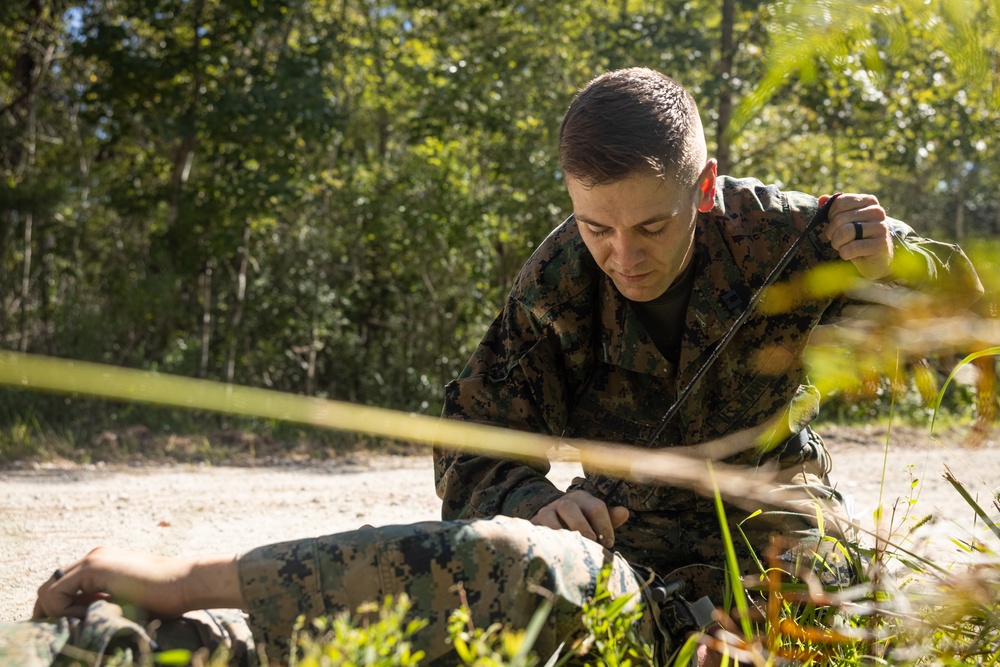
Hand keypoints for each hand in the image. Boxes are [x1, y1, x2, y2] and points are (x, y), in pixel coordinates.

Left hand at [33, 546, 240, 619]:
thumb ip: (105, 603)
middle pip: (50, 585)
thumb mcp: (128, 601)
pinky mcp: (94, 566)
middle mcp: (94, 556)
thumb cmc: (167, 597)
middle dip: (49, 612)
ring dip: (54, 612)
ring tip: (78, 624)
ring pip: (48, 588)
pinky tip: (83, 618)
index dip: (58, 609)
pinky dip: (61, 609)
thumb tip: (83, 622)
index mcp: (103, 563)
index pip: (63, 586)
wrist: (187, 583)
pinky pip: (56, 591)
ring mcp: (93, 559)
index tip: (70, 628)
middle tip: (60, 632)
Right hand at [530, 490, 628, 547]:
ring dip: (560, 531)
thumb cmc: (582, 524)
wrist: (553, 521)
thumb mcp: (596, 520)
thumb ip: (609, 519)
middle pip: (570, 507)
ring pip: (550, 516)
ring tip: (570, 546)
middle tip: (591, 542)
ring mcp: (546, 511)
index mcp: (583, 499)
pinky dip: (543, 537)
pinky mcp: (533, 523)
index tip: (608, 544)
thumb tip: (624, 512)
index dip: (604, 525)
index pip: (595, 507)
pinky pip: (536, 528)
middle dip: (581, 526)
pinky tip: (553, 549)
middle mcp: (564, 502)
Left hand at [818, 193, 893, 279]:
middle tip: (836, 239)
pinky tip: (850, 254)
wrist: (875, 260)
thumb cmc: (857, 238)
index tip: (834, 225)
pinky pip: (852, 248)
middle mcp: (877, 211)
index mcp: (869, 201)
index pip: (840, 202)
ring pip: (845, 232)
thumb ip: (833, 209)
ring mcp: (881, 227)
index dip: (830, 216)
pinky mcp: (881, 244)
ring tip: (842, 246)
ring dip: (837, 243)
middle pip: (840, 218)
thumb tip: (822, 199)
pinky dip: (844, 253)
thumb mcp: (845, 221)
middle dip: (831, 232)